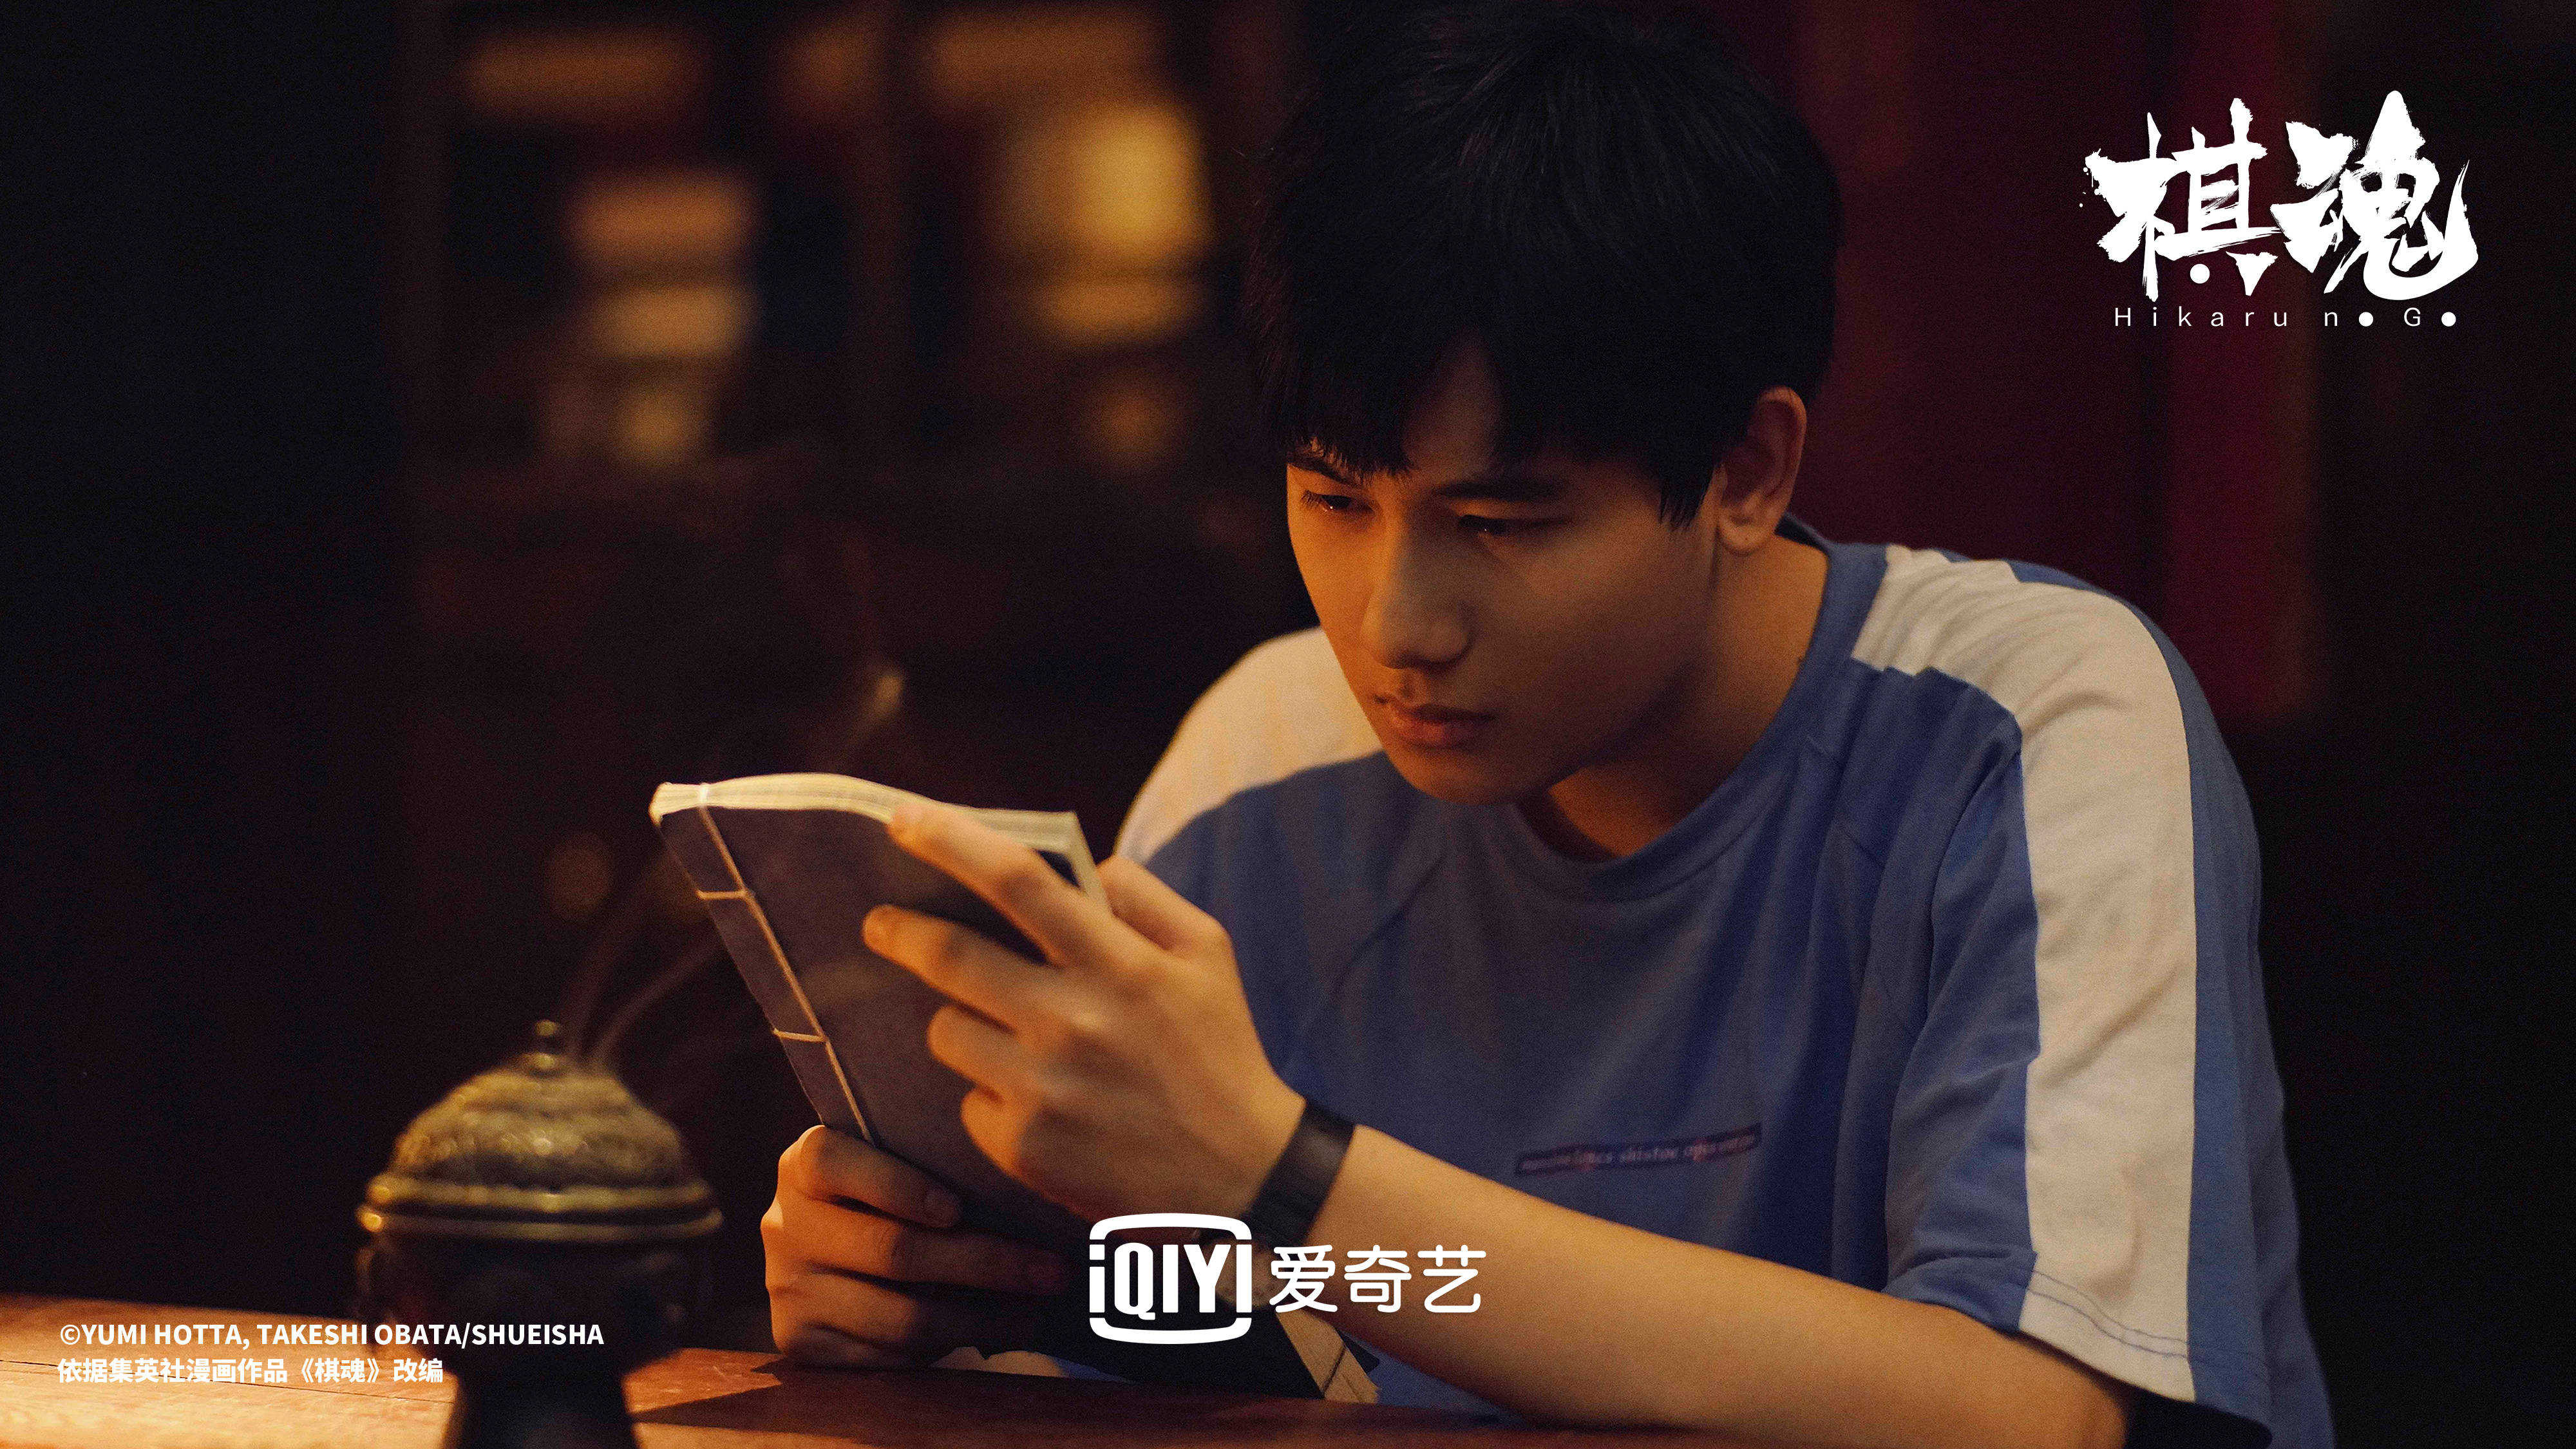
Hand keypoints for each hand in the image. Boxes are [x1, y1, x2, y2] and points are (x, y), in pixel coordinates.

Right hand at [761, 1124, 1068, 1367]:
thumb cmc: (892, 1197)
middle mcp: (785, 1224)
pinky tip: (990, 1331)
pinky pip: (886, 1355)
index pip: (835, 1162)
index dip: (899, 1186)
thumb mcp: (898, 1166)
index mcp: (803, 1164)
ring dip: (980, 1318)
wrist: (837, 1260)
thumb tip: (1031, 1185)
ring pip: (899, 1315)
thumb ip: (936, 1165)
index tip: (958, 1210)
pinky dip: (946, 1346)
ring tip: (1034, 1312)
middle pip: (892, 1250)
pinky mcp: (801, 1341)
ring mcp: (788, 1287)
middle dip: (984, 1263)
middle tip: (1051, 1271)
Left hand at [859, 801, 1305, 1224]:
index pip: (1018, 880)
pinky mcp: (1025, 1149)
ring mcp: (1044, 1089)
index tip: (899, 820)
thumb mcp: (1208, 955)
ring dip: (959, 1023)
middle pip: (950, 955)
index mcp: (1119, 963)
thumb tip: (1085, 867)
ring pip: (948, 1032)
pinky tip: (1038, 1107)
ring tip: (999, 1036)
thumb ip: (1145, 897)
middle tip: (881, 924)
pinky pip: (970, 1102)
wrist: (1245, 1182)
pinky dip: (990, 1096)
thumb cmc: (1222, 1054)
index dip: (950, 840)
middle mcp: (1074, 1021)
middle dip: (900, 932)